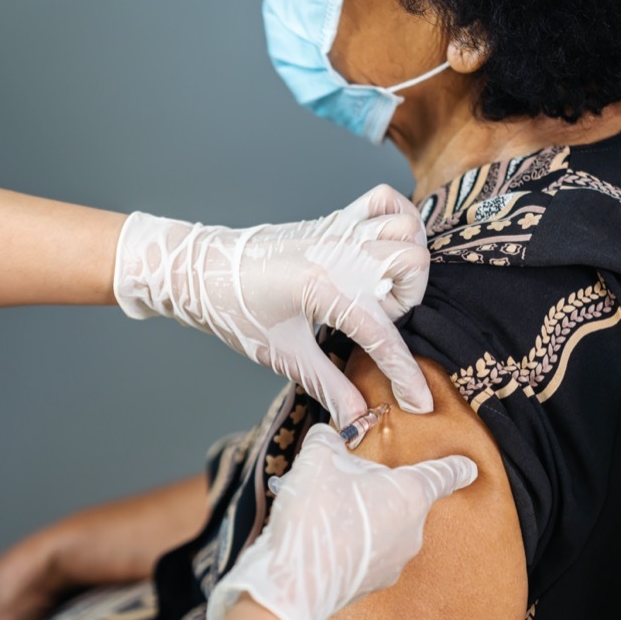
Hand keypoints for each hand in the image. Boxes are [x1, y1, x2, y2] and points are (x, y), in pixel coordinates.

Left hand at [113, 185, 432, 424]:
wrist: (201, 271)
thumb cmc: (236, 312)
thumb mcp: (283, 355)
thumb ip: (328, 385)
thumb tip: (359, 420)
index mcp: (322, 289)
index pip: (382, 335)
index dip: (405, 376)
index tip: (419, 403)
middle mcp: (337, 252)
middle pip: (411, 264)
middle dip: (407, 301)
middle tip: (377, 321)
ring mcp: (338, 230)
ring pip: (407, 229)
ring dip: (405, 262)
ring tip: (378, 289)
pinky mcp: (334, 218)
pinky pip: (385, 199)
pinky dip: (398, 218)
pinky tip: (383, 249)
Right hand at [205, 424, 477, 619]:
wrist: (297, 581)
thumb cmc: (316, 515)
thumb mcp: (317, 460)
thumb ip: (328, 440)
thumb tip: (328, 436)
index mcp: (409, 493)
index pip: (443, 474)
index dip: (455, 466)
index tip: (468, 465)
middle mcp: (413, 529)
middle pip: (406, 499)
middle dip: (383, 489)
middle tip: (348, 482)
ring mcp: (397, 560)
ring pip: (388, 527)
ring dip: (368, 518)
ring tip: (330, 514)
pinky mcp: (376, 583)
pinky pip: (372, 554)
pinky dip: (356, 545)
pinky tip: (327, 541)